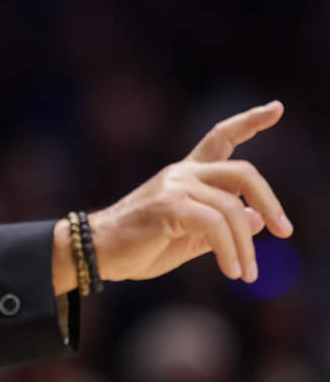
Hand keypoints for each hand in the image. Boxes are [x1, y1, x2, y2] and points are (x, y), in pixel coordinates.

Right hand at [53, 101, 292, 292]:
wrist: (95, 253)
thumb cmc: (137, 247)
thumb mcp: (187, 238)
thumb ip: (220, 227)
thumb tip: (257, 220)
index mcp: (185, 175)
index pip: (220, 138)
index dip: (250, 122)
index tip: (277, 108)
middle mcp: (181, 173)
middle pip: (243, 172)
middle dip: (270, 201)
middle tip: (286, 231)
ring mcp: (174, 186)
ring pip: (232, 208)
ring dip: (245, 246)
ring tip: (247, 273)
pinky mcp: (168, 205)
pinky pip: (215, 225)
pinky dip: (229, 251)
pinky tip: (232, 271)